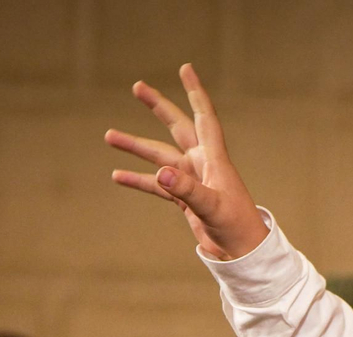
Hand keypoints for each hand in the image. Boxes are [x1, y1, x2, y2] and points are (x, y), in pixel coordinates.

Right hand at [106, 63, 269, 260]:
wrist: (242, 252)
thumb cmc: (237, 226)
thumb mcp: (211, 207)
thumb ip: (186, 189)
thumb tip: (160, 172)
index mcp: (214, 159)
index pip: (204, 117)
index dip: (195, 93)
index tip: (186, 68)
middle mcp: (202, 164)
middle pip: (177, 127)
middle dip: (158, 107)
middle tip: (137, 86)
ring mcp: (192, 180)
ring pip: (159, 156)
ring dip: (136, 146)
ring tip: (109, 136)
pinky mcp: (185, 198)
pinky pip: (157, 185)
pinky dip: (138, 179)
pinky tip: (117, 175)